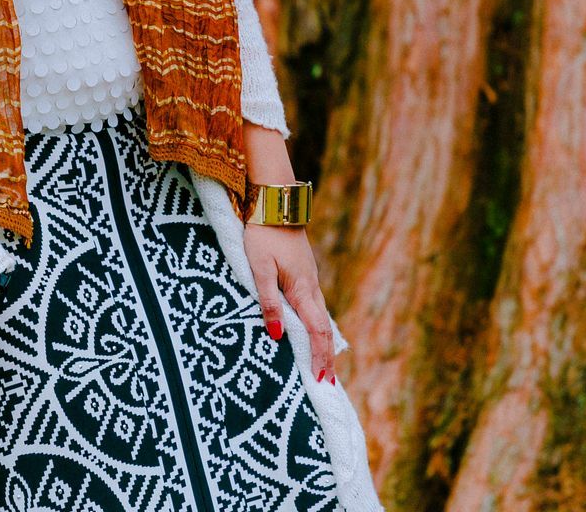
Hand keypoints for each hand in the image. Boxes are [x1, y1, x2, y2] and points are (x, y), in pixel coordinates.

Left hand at [243, 221, 337, 383]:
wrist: (275, 202)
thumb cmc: (263, 234)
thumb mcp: (259, 269)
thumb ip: (267, 301)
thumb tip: (276, 335)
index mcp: (302, 290)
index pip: (317, 332)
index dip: (321, 358)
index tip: (322, 381)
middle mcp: (311, 287)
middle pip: (324, 328)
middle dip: (326, 356)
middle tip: (326, 383)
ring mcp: (309, 279)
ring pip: (320, 317)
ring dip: (322, 342)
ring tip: (322, 364)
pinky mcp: (303, 272)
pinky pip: (313, 305)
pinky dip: (316, 325)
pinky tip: (311, 331)